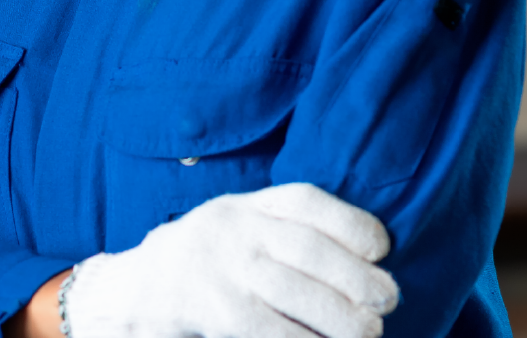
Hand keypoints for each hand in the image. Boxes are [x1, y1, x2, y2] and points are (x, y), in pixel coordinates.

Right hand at [63, 183, 398, 337]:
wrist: (138, 287)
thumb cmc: (211, 258)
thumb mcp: (241, 225)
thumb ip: (288, 228)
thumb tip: (370, 258)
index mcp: (246, 205)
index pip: (305, 202)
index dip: (350, 222)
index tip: (382, 247)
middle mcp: (233, 229)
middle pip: (307, 249)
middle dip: (356, 277)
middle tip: (388, 301)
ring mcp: (220, 270)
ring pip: (292, 293)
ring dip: (340, 317)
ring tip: (369, 332)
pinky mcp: (213, 310)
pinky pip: (268, 330)